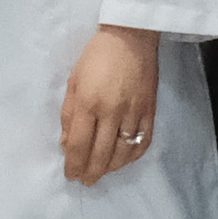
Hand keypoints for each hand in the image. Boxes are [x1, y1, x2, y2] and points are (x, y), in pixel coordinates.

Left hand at [57, 25, 160, 186]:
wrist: (131, 37)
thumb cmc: (96, 56)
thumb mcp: (74, 82)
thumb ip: (69, 115)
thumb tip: (67, 144)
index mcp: (89, 103)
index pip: (79, 145)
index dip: (74, 164)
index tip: (71, 175)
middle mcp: (112, 112)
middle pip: (101, 154)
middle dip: (91, 172)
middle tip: (85, 181)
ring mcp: (134, 113)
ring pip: (123, 153)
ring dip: (110, 168)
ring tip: (101, 173)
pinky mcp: (150, 111)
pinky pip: (143, 142)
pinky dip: (132, 157)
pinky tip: (123, 161)